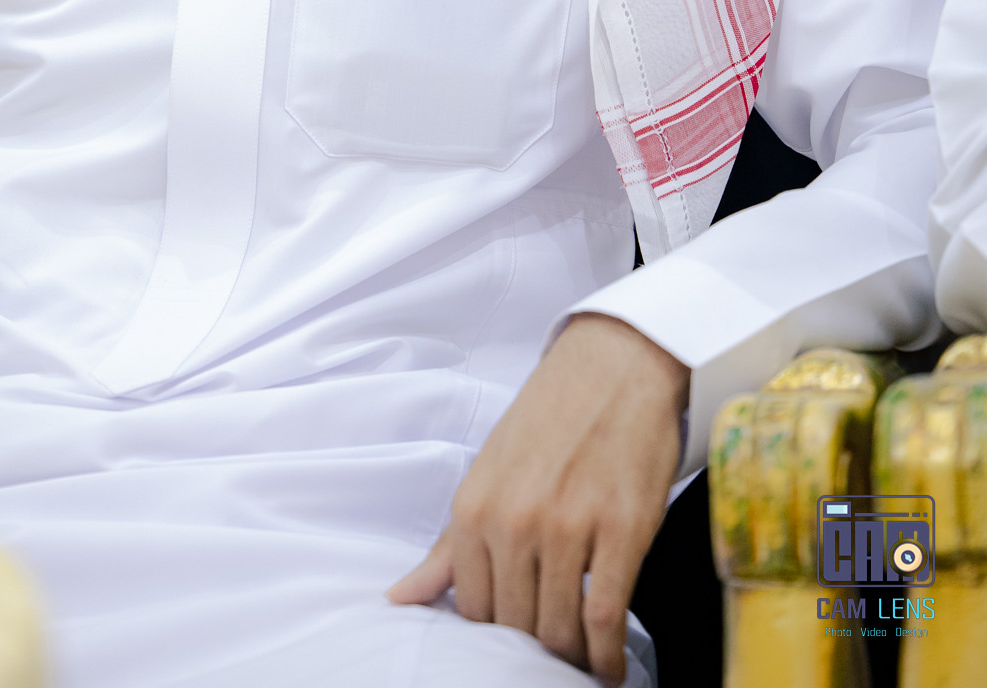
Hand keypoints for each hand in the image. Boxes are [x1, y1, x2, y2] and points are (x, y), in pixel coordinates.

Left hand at [387, 313, 687, 684]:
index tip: (512, 643)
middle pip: (516, 627)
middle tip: (550, 657)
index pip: (471, 610)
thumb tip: (400, 599)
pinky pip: (606, 615)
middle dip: (533, 650)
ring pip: (559, 630)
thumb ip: (449, 547)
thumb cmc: (549, 419)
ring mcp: (569, 527)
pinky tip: (609, 666)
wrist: (613, 365)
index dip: (494, 636)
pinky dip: (607, 654)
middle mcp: (515, 520)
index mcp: (475, 508)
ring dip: (571, 658)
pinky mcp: (622, 530)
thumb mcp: (488, 472)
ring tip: (579, 662)